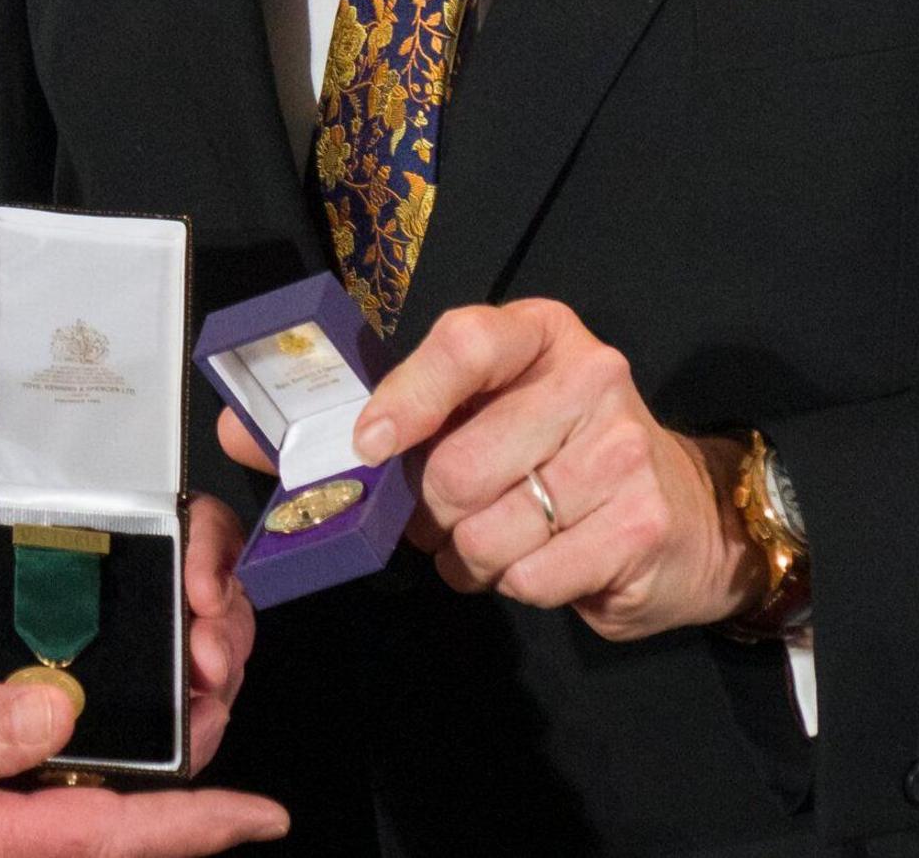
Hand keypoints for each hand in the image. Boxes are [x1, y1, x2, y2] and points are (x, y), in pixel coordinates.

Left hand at [0, 486, 261, 771]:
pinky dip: (199, 726)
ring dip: (217, 677)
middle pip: (221, 596)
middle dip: (222, 627)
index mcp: (123, 538)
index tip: (198, 581)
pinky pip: (197, 716)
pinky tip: (189, 733)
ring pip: (219, 656)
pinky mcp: (158, 710)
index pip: (191, 523)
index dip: (208, 548)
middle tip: (203, 652)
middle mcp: (156, 591)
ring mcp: (164, 653)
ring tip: (199, 695)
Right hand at [0, 681, 287, 856]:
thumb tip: (61, 709)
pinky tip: (88, 771)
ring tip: (189, 785)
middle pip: (111, 838)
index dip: (197, 824)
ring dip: (136, 813)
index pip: (115, 832)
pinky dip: (84, 806)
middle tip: (240, 799)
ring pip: (80, 833)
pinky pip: (41, 827)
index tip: (262, 816)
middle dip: (182, 818)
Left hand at [289, 297, 758, 641]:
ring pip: (487, 531)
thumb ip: (362, 420)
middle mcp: (589, 377)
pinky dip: (516, 584)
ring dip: (469, 556)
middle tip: (445, 515)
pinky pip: (530, 578)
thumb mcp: (466, 415)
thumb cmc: (546, 454)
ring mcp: (622, 449)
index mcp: (535, 334)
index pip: (464, 344)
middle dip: (431, 513)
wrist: (678, 514)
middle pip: (458, 466)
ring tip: (495, 536)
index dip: (407, 398)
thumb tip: (240, 432)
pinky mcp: (639, 523)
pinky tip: (541, 559)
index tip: (367, 446)